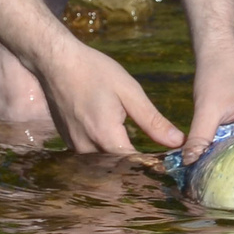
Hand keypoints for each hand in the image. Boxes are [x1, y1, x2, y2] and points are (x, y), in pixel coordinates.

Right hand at [35, 38, 185, 155]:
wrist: (55, 62)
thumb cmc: (94, 71)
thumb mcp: (129, 91)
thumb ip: (152, 121)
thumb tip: (178, 142)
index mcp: (106, 136)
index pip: (135, 166)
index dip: (153, 168)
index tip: (169, 166)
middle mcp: (87, 148)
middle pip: (118, 171)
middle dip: (138, 170)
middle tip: (158, 166)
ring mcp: (75, 147)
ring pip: (104, 167)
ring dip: (121, 165)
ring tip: (141, 159)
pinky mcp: (69, 142)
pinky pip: (92, 158)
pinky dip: (106, 157)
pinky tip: (118, 147)